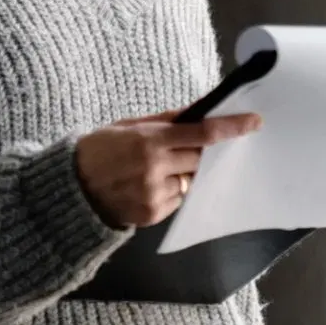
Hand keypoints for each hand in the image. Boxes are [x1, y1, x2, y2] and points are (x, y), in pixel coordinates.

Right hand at [73, 109, 261, 229]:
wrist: (71, 189)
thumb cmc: (100, 150)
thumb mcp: (128, 126)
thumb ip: (167, 120)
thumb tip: (200, 110)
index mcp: (149, 141)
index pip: (202, 134)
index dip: (231, 128)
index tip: (254, 122)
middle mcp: (154, 169)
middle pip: (199, 159)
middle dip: (196, 153)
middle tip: (178, 150)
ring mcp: (154, 194)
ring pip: (190, 181)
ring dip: (182, 174)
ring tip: (152, 171)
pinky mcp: (153, 214)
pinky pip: (178, 200)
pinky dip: (171, 191)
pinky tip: (147, 186)